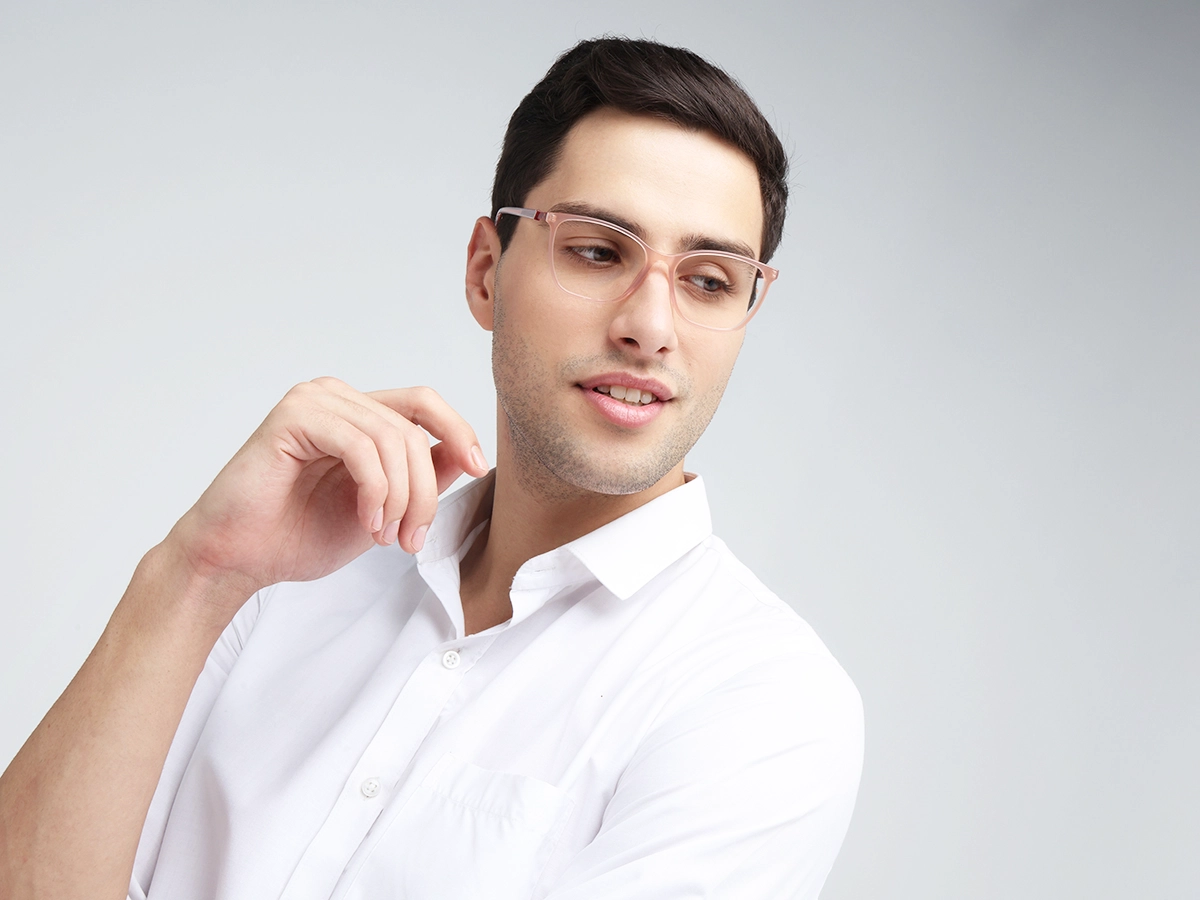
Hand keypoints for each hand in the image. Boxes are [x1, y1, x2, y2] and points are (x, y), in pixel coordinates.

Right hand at [164, 377, 487, 601]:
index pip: (423, 404)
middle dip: (425, 491)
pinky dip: (375, 489)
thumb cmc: (298, 535)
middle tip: (411, 540)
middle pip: (414, 428)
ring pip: (393, 439)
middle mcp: (336, 398)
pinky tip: (366, 521)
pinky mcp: (293, 417)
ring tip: (385, 537)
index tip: (477, 470)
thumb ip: (419, 480)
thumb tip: (463, 457)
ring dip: (401, 498)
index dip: (459, 431)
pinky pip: (361, 445)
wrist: (238, 559)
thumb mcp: (382, 510)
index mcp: (357, 414)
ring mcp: (313, 401)